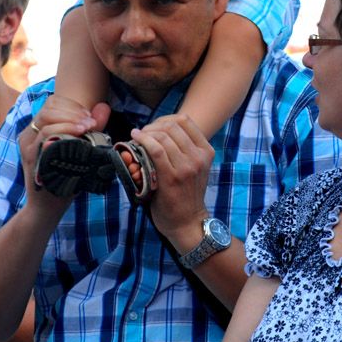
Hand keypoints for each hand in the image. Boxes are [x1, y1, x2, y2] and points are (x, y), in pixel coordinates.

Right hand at [18, 96, 110, 189]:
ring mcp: (28, 144)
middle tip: (91, 121)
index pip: (52, 103)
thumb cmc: (65, 178)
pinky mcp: (30, 155)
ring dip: (70, 118)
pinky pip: (45, 134)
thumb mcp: (79, 149)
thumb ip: (90, 128)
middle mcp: (29, 135)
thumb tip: (104, 107)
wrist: (47, 207)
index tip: (89, 116)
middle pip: (48, 107)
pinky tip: (80, 134)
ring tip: (88, 126)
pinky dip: (65, 130)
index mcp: (38, 130)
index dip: (72, 105)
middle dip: (73, 110)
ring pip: (46, 117)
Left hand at [137, 114, 213, 245]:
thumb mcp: (196, 168)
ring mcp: (186, 167)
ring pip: (162, 136)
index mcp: (206, 151)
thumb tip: (163, 130)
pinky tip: (135, 139)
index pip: (185, 120)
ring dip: (145, 133)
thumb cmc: (187, 195)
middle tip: (143, 132)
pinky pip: (155, 150)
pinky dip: (142, 141)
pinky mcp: (171, 177)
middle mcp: (198, 157)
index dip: (165, 119)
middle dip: (153, 125)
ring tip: (137, 137)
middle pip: (172, 126)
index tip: (154, 126)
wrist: (187, 222)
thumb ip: (187, 150)